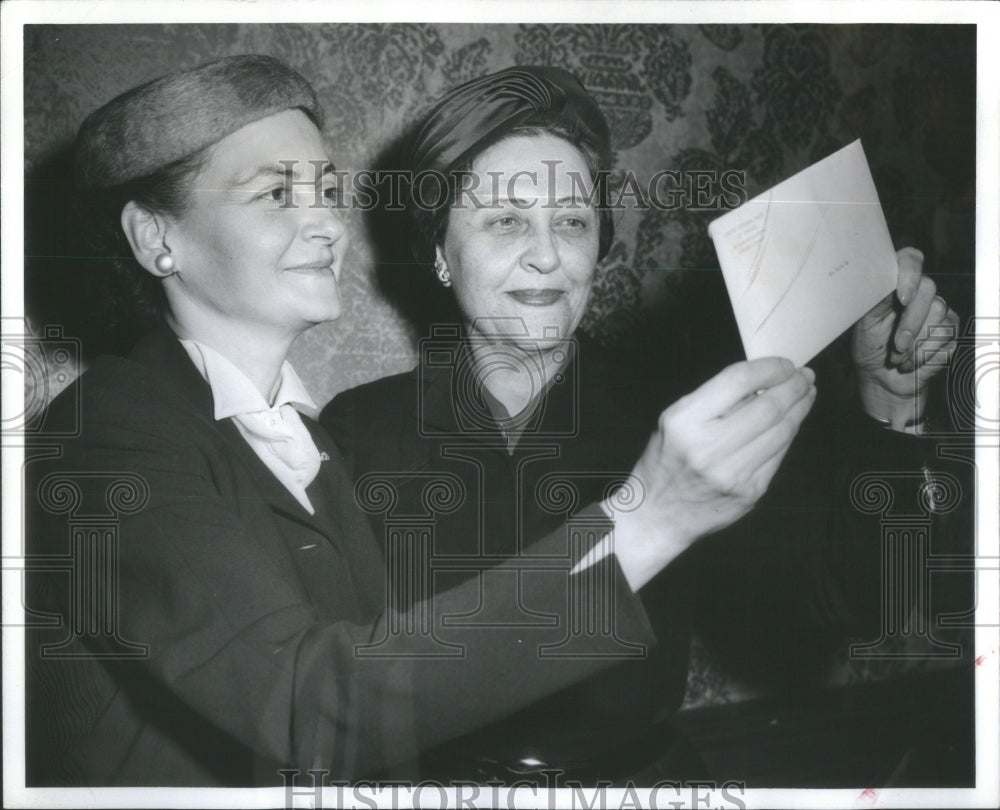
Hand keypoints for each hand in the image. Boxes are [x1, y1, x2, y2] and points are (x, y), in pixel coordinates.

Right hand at [607, 358, 815, 589]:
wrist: (657, 515)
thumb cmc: (665, 461)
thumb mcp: (674, 421)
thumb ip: (713, 401)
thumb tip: (762, 383)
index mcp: (685, 421)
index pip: (738, 381)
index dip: (769, 368)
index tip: (785, 364)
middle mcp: (708, 447)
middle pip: (768, 406)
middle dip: (793, 387)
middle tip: (804, 377)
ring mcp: (732, 473)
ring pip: (781, 431)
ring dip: (799, 409)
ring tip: (806, 395)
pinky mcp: (749, 492)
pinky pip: (778, 456)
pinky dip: (789, 435)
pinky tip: (791, 423)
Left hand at [851, 247, 958, 429]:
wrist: (881, 378)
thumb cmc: (869, 347)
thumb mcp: (863, 322)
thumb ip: (875, 297)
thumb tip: (881, 278)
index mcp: (895, 285)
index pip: (910, 259)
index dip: (909, 273)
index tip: (901, 298)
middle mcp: (919, 294)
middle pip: (929, 290)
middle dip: (910, 324)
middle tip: (895, 345)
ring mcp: (938, 311)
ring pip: (939, 314)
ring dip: (915, 343)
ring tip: (899, 356)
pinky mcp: (950, 331)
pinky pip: (946, 336)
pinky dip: (924, 355)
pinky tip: (911, 362)